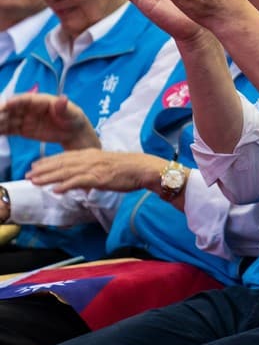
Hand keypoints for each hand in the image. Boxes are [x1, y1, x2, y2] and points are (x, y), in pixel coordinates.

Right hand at [0, 93, 98, 149]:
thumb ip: (64, 107)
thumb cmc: (73, 118)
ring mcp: (24, 119)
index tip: (6, 104)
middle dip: (1, 112)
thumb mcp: (71, 113)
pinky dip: (1, 131)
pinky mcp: (22, 129)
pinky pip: (9, 129)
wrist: (72, 132)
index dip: (15, 101)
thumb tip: (63, 98)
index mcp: (41, 101)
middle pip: (12, 109)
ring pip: (8, 119)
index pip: (26, 100)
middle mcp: (30, 108)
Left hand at [26, 150, 164, 193]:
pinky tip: (56, 190)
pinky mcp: (100, 177)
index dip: (49, 161)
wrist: (145, 169)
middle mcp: (91, 158)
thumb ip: (94, 170)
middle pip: (62, 163)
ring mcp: (94, 168)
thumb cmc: (130, 169)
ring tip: (35, 182)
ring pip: (66, 172)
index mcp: (92, 153)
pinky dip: (66, 185)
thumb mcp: (108, 165)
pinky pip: (79, 181)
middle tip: (28, 175)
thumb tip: (84, 179)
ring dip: (49, 177)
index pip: (66, 156)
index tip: (35, 166)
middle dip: (43, 169)